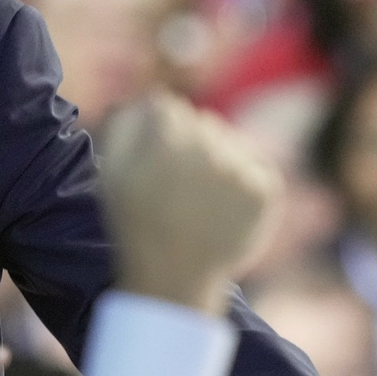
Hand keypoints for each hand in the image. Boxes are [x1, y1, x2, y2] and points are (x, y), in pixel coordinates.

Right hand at [101, 95, 278, 314]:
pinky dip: (244, 183)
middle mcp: (205, 146)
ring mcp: (238, 168)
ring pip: (232, 143)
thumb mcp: (111, 172)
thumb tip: (153, 97)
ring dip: (220, 162)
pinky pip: (257, 166)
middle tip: (179, 189)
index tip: (156, 167)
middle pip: (204, 123)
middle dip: (192, 146)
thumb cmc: (135, 224)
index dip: (160, 138)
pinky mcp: (265, 188)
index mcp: (163, 138)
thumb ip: (126, 125)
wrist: (172, 278)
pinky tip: (223, 209)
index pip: (169, 108)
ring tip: (201, 201)